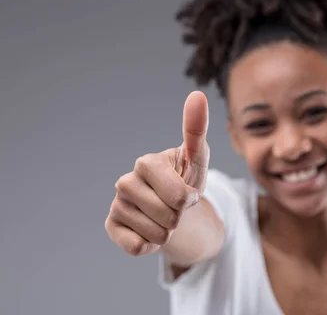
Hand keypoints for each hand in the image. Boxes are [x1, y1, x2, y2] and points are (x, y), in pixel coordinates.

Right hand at [105, 91, 209, 255]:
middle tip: (176, 207)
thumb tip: (197, 94)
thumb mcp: (198, 157)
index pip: (178, 197)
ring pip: (157, 235)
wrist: (173, 207)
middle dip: (180, 218)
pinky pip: (138, 247)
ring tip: (164, 217)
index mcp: (146, 163)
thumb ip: (197, 129)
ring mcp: (116, 205)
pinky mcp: (111, 227)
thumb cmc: (186, 179)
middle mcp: (125, 182)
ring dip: (168, 232)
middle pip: (169, 218)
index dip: (190, 200)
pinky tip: (149, 230)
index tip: (188, 192)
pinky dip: (151, 245)